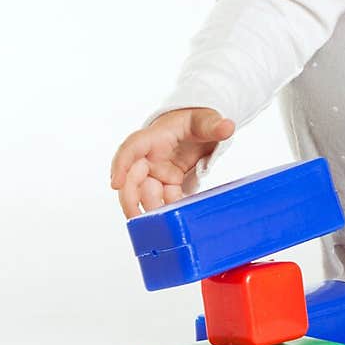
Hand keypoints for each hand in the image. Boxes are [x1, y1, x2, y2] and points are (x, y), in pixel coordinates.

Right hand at [110, 108, 234, 218]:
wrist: (199, 127)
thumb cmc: (194, 120)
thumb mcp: (205, 119)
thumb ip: (214, 125)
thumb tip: (227, 127)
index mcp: (154, 137)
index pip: (132, 148)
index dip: (121, 165)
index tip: (116, 183)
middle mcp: (150, 157)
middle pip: (132, 178)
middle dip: (131, 198)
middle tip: (136, 218)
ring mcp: (157, 172)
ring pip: (145, 193)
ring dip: (150, 209)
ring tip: (161, 226)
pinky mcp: (167, 183)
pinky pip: (163, 199)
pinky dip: (168, 210)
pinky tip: (177, 220)